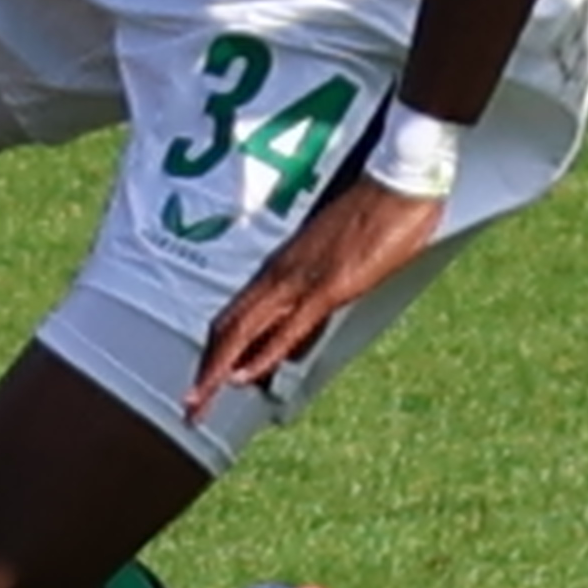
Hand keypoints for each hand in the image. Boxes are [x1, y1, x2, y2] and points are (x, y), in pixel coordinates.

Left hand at [185, 172, 439, 420]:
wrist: (397, 180)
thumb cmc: (372, 211)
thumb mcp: (334, 255)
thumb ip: (313, 290)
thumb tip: (300, 329)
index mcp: (281, 265)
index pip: (235, 314)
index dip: (215, 351)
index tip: (202, 382)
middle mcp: (280, 273)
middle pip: (228, 327)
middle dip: (207, 371)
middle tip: (190, 407)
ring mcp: (300, 280)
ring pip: (243, 330)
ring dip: (219, 370)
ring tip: (200, 403)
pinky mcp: (327, 287)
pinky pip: (286, 328)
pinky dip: (261, 355)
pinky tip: (243, 377)